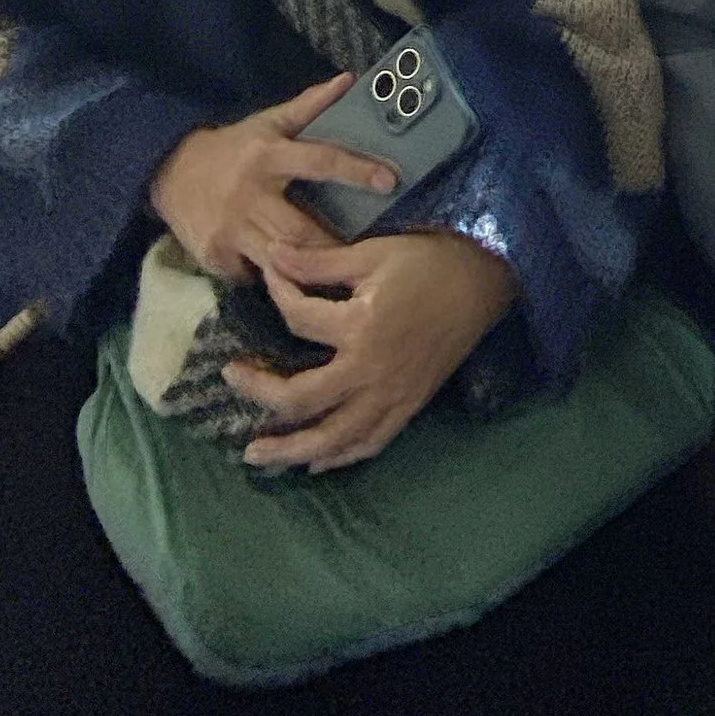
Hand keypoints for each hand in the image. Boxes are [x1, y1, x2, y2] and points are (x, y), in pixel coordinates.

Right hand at [147, 76, 397, 284]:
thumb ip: (309, 106)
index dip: (356, 170)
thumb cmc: (232, 149)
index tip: (390, 181)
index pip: (320, 160)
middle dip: (334, 246)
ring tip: (335, 277)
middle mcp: (250, 194)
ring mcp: (231, 228)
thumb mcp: (267, 123)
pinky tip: (290, 278)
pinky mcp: (216, 255)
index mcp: (268, 156)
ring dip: (309, 269)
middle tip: (365, 256)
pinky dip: (275, 276)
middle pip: (302, 229)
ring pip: (281, 259)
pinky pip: (256, 273)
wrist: (169, 172)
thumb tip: (348, 80)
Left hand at [228, 231, 519, 474]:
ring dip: (291, 449)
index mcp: (360, 326)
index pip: (298, 319)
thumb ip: (318, 262)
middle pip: (302, 399)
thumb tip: (272, 255)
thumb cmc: (428, 261)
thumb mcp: (371, 253)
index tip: (269, 275)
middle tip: (231, 379)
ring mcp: (391, 395)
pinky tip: (315, 461)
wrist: (483, 281)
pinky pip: (369, 442)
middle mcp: (371, 370)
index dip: (278, 293)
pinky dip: (339, 457)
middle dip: (260, 394)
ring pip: (333, 438)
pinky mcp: (408, 406)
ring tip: (257, 454)